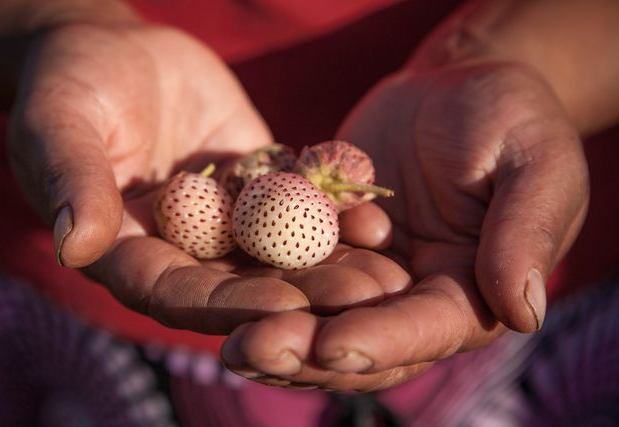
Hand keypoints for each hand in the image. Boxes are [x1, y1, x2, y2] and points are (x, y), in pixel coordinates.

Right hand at [8, 23, 409, 334]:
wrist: (118, 50)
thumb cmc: (72, 83)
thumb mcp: (62, 124)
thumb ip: (73, 181)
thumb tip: (73, 245)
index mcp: (130, 256)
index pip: (182, 295)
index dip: (234, 304)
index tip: (288, 304)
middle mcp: (184, 250)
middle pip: (245, 285)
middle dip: (305, 295)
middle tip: (363, 298)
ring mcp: (226, 220)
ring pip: (281, 251)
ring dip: (333, 263)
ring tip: (387, 268)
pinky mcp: (258, 186)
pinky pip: (298, 202)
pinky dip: (334, 212)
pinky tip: (375, 216)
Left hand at [221, 61, 588, 389]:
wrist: (452, 89)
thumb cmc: (511, 120)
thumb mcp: (536, 163)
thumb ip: (527, 233)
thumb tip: (523, 314)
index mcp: (468, 292)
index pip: (423, 330)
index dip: (379, 341)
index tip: (331, 342)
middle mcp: (411, 298)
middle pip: (358, 339)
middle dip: (305, 351)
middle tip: (250, 350)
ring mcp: (365, 276)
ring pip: (315, 316)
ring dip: (270, 331)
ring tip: (226, 340)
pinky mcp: (328, 246)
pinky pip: (289, 269)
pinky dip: (255, 285)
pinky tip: (212, 293)